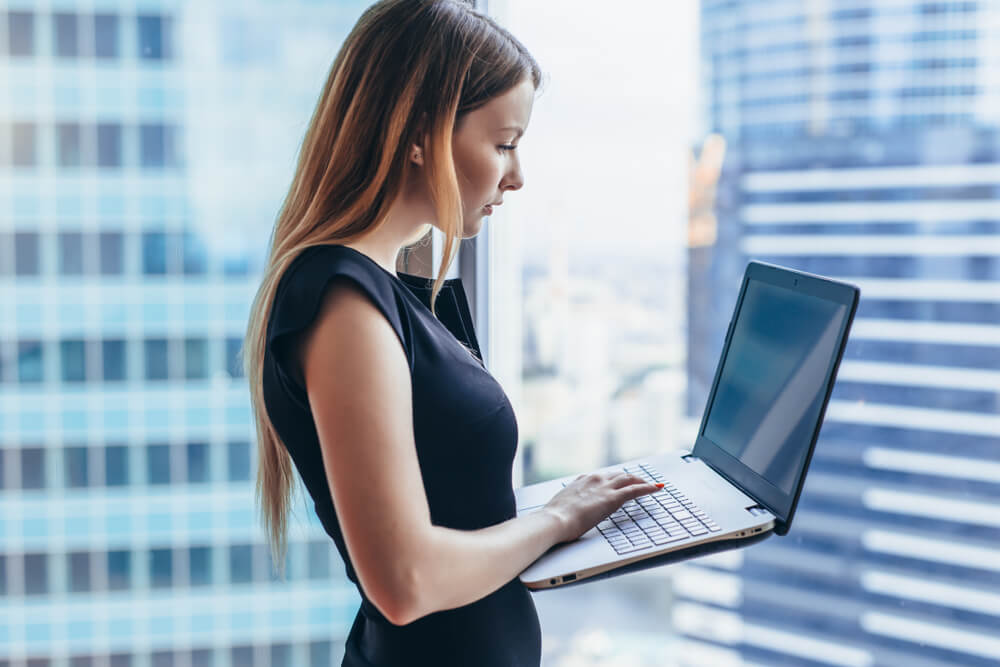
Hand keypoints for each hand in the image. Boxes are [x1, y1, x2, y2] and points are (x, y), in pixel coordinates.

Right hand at [542, 471, 661, 543]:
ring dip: (641, 480)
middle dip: (630, 478)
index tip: (619, 481)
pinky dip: (647, 488)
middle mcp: (594, 479)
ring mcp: (604, 488)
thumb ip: (569, 507)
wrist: (554, 521)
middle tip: (640, 481)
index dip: (614, 479)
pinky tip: (656, 488)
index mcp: (581, 481)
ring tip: (651, 484)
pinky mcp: (612, 498)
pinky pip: (635, 490)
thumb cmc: (554, 519)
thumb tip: (565, 515)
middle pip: (618, 474)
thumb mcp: (561, 508)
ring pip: (629, 479)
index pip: (602, 476)